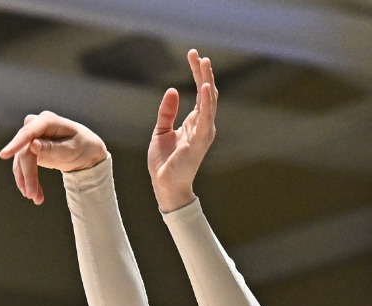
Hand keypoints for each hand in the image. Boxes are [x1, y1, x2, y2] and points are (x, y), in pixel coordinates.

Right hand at [0, 111, 109, 204]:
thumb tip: (32, 145)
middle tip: (31, 194)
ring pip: (21, 160)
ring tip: (35, 198)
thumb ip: (52, 147)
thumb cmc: (83, 146)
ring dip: (26, 180)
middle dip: (27, 173)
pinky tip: (34, 193)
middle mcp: (37, 127)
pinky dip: (28, 180)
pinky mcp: (30, 150)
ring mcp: (32, 138)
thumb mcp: (71, 149)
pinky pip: (24, 165)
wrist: (87, 152)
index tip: (4, 155)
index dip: (16, 143)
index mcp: (48, 121)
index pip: (29, 131)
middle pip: (24, 150)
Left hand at [147, 49, 217, 212]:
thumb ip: (167, 112)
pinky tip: (205, 86)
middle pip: (207, 93)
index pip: (200, 93)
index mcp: (195, 123)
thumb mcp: (161, 130)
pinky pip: (205, 118)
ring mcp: (203, 133)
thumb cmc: (165, 162)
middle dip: (203, 73)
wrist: (165, 185)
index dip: (197, 73)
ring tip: (204, 63)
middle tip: (197, 54)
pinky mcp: (199, 141)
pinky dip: (206, 102)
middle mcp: (203, 126)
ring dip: (207, 81)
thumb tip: (172, 90)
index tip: (193, 55)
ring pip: (209, 102)